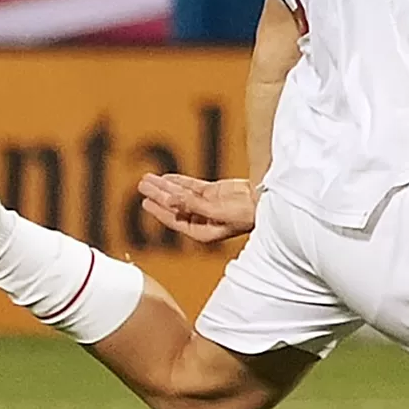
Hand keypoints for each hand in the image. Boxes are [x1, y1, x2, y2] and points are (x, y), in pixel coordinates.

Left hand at [138, 173, 256, 243]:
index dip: (158, 210)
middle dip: (158, 195)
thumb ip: (191, 204)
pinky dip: (179, 181)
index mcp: (201, 231)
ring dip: (165, 187)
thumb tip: (170, 199)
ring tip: (149, 179)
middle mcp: (201, 219)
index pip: (174, 219)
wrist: (265, 203)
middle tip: (143, 185)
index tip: (145, 201)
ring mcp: (207, 205)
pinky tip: (167, 178)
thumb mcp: (216, 212)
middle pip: (174, 205)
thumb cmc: (245, 215)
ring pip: (181, 194)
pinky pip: (191, 187)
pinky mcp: (213, 193)